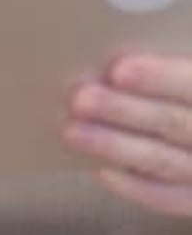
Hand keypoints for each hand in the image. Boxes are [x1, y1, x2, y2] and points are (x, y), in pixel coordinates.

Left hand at [64, 53, 191, 216]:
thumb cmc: (184, 90)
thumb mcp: (186, 62)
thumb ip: (172, 65)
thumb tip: (117, 56)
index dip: (158, 78)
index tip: (117, 71)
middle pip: (173, 123)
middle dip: (123, 111)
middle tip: (80, 98)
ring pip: (165, 161)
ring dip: (116, 146)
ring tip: (74, 132)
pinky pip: (171, 198)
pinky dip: (137, 186)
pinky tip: (102, 169)